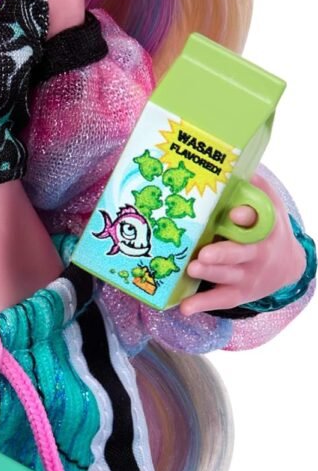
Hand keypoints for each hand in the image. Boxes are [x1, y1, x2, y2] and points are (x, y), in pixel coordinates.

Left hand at [180, 174, 305, 315]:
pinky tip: (184, 307)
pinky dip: (202, 304)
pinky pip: (220, 300)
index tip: (233, 214)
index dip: (246, 217)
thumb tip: (238, 163)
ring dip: (209, 274)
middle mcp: (256, 254)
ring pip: (228, 276)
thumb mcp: (270, 207)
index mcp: (264, 228)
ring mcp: (246, 275)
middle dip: (223, 253)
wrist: (287, 268)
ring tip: (191, 269)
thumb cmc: (267, 230)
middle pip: (240, 253)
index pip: (258, 221)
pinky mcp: (238, 293)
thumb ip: (255, 187)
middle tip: (203, 253)